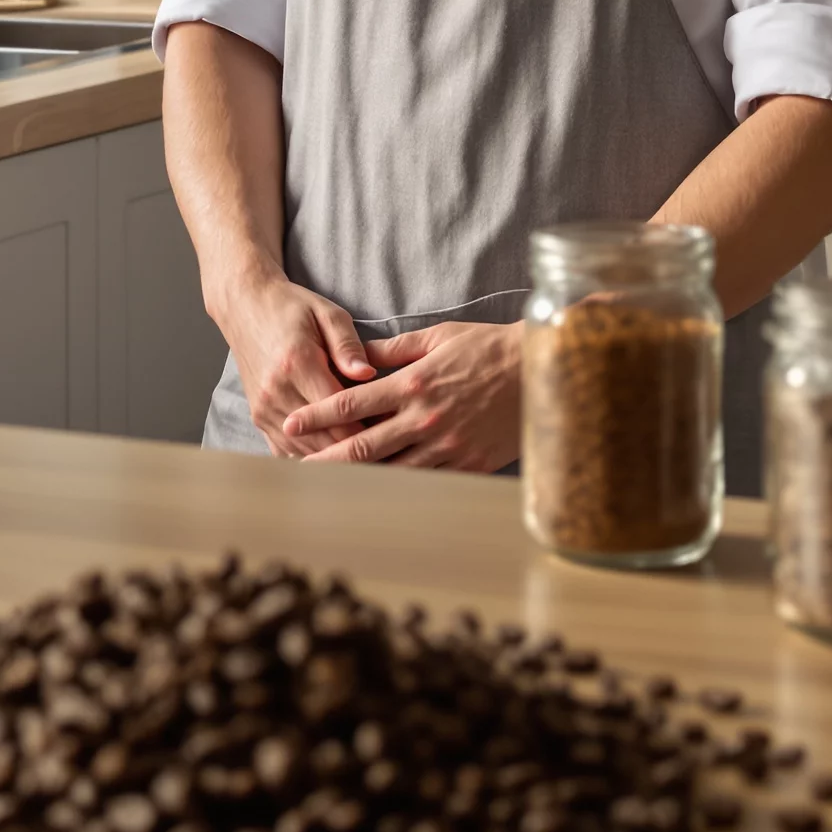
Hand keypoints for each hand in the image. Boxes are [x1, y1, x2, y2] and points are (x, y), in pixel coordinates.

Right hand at [214, 273, 377, 457]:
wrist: (244, 306)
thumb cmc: (289, 307)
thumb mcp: (326, 313)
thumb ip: (348, 345)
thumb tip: (369, 375)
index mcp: (298, 364)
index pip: (341, 413)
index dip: (370, 427)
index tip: (393, 430)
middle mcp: (277, 392)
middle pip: (324, 440)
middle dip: (357, 450)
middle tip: (386, 450)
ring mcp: (264, 408)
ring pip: (306, 452)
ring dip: (335, 458)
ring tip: (365, 458)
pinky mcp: (257, 416)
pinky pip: (286, 451)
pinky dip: (311, 457)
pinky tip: (333, 456)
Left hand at [281, 322, 522, 471]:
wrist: (539, 371)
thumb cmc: (486, 348)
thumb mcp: (437, 337)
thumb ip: (393, 350)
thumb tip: (357, 358)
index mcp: (413, 383)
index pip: (352, 403)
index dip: (318, 415)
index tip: (292, 423)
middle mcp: (425, 418)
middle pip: (363, 446)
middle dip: (325, 458)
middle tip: (296, 468)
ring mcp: (447, 445)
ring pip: (391, 471)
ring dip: (357, 480)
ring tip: (328, 487)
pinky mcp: (468, 464)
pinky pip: (427, 481)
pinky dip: (400, 487)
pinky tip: (379, 494)